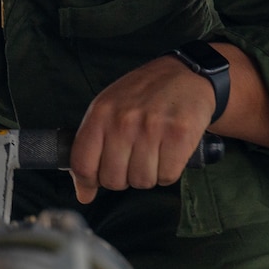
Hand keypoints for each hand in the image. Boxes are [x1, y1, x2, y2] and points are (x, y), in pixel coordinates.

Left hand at [68, 55, 217, 203]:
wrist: (186, 75)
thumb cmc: (144, 95)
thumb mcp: (108, 109)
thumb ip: (91, 147)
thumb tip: (84, 194)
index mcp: (101, 113)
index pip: (82, 164)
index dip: (87, 182)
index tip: (94, 185)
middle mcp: (124, 121)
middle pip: (113, 179)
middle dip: (123, 178)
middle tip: (132, 161)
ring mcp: (152, 128)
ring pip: (141, 181)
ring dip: (148, 175)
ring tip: (153, 153)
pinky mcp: (180, 135)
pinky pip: (167, 176)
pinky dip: (168, 171)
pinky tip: (169, 153)